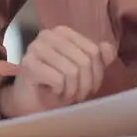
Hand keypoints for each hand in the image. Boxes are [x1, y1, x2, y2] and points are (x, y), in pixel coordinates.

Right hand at [0, 26, 115, 118]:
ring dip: (72, 90)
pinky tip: (52, 92)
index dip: (96, 74)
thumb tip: (108, 47)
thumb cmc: (58, 87)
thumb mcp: (84, 72)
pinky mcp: (28, 64)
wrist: (32, 104)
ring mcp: (36, 47)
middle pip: (84, 61)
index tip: (88, 86)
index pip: (94, 51)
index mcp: (63, 32)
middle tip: (76, 94)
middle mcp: (48, 35)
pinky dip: (60, 92)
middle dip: (85, 85)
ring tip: (64, 93)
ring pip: (72, 71)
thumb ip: (98, 58)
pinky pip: (58, 80)